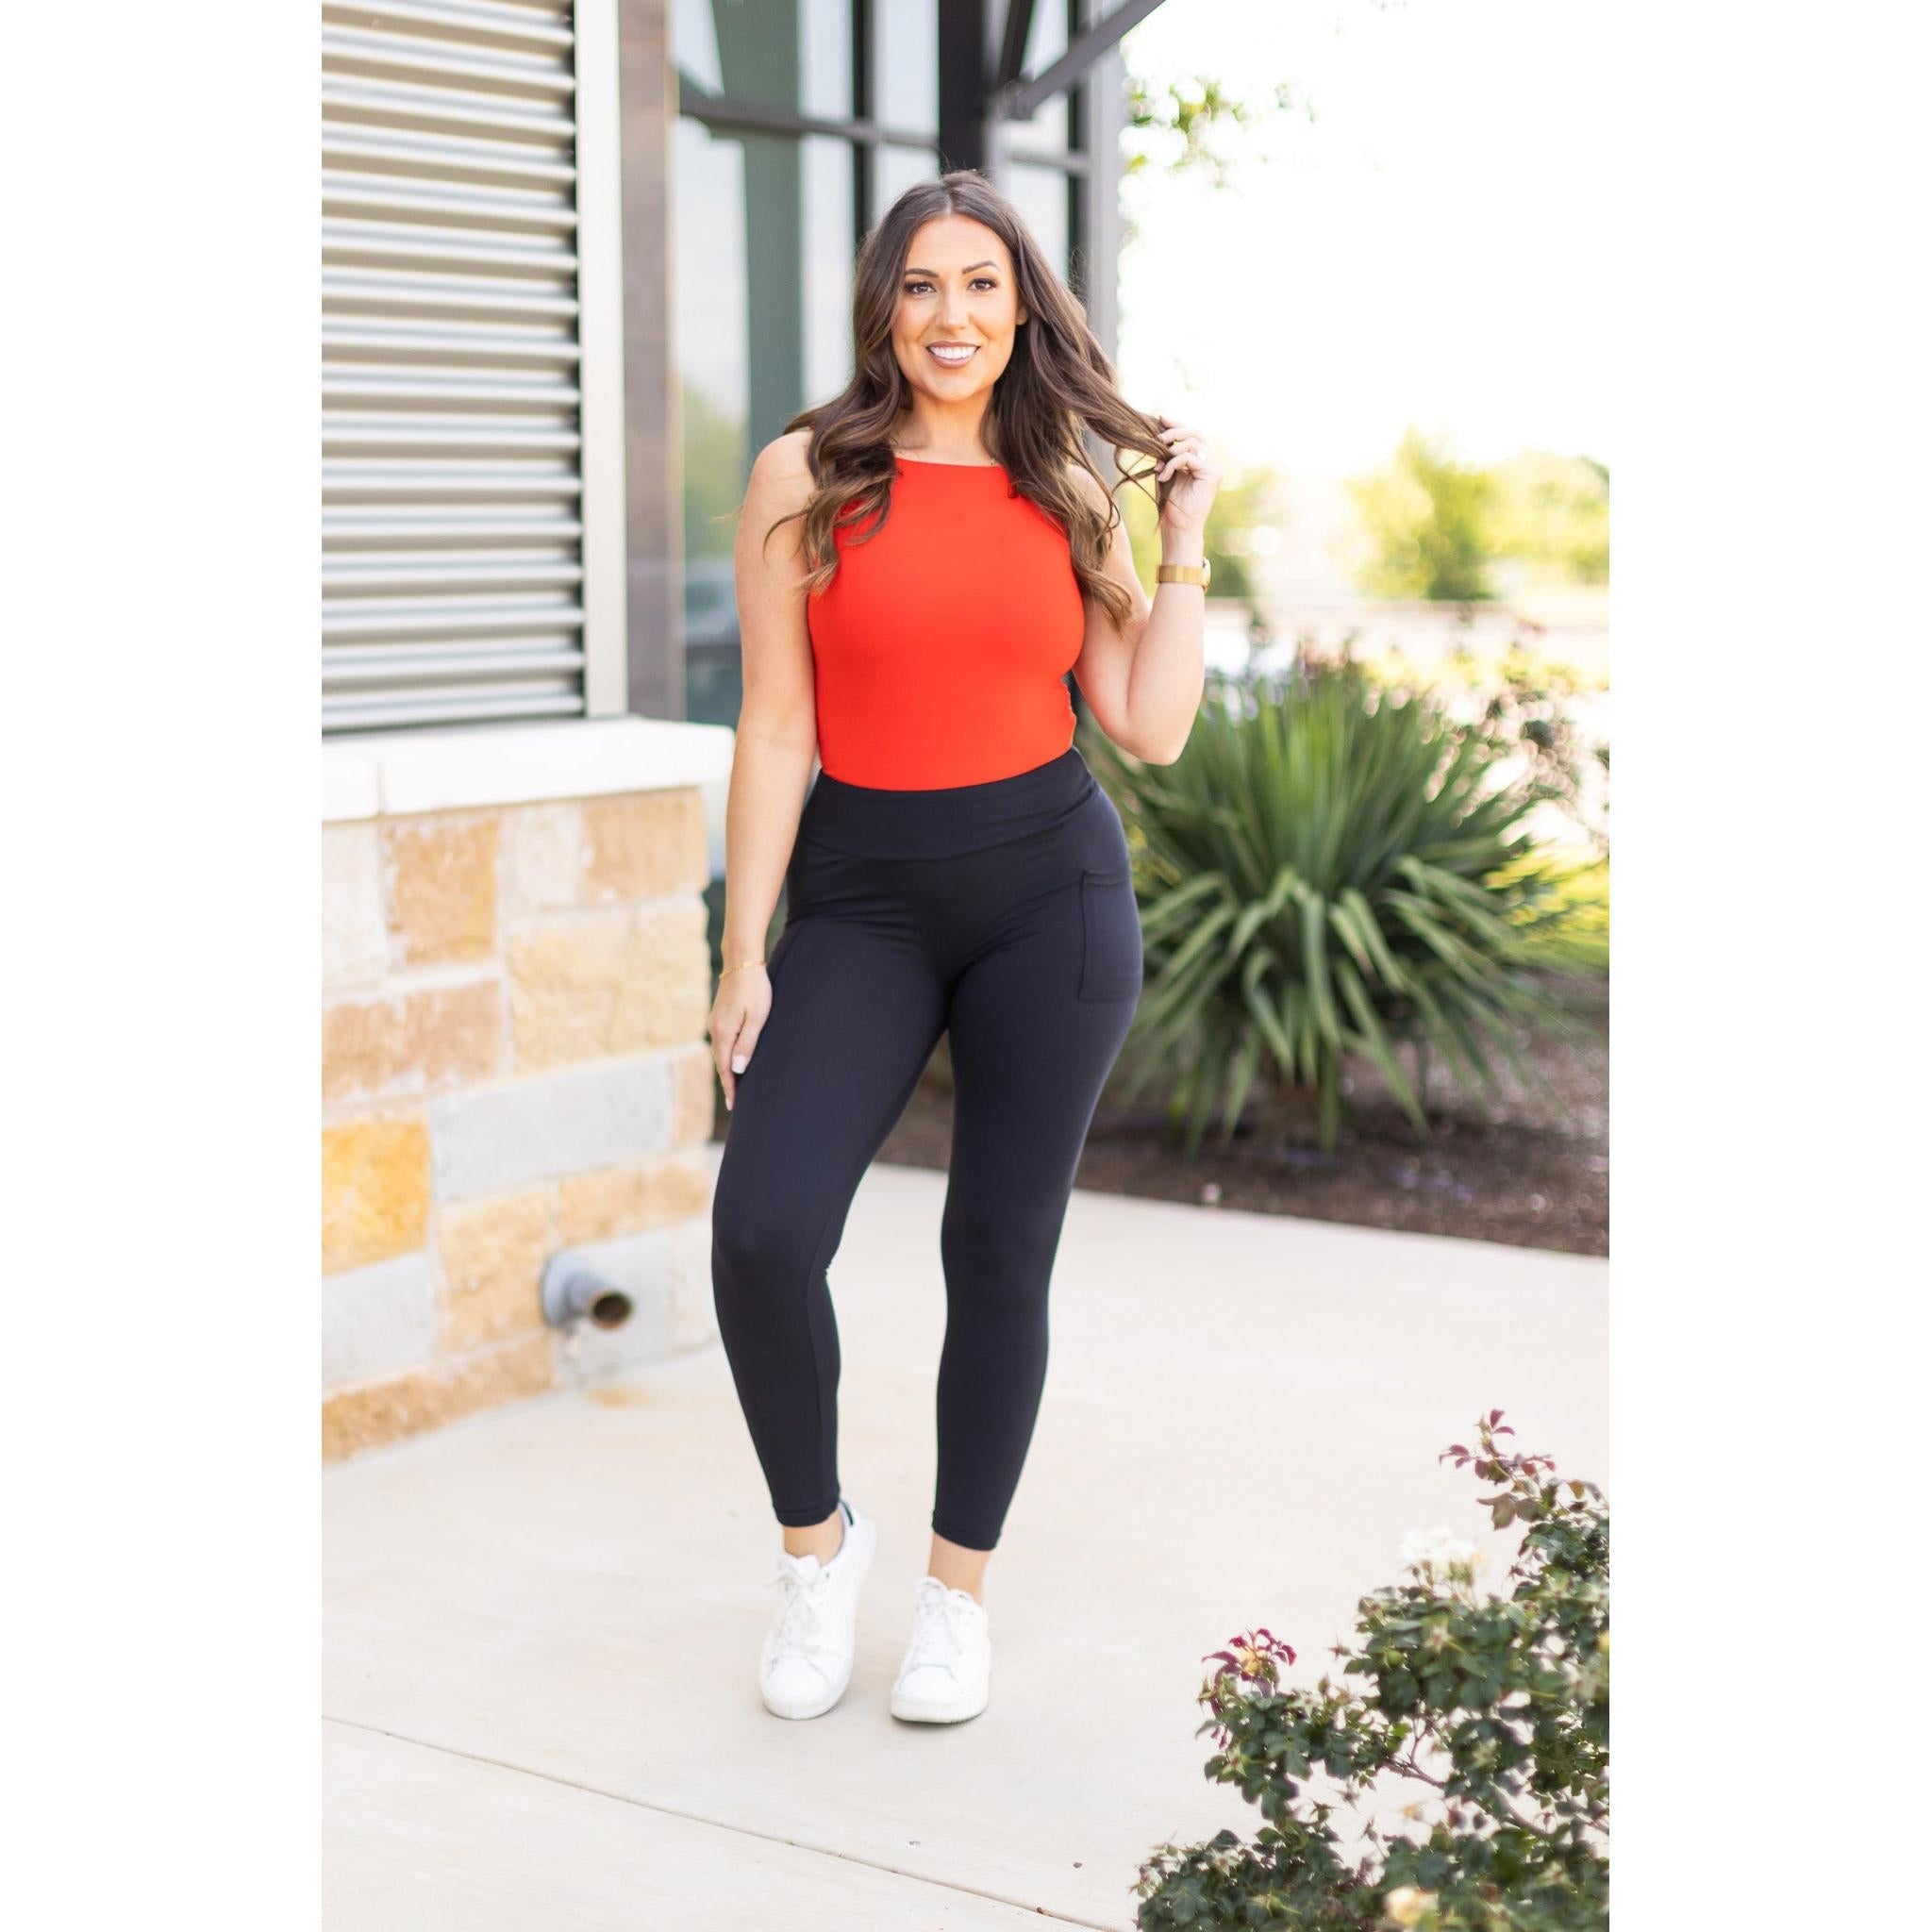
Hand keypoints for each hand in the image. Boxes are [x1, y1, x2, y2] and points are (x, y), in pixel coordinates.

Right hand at [708, 961, 770, 1111]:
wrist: (743, 961)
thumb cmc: (755, 989)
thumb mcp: (757, 1017)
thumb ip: (748, 1044)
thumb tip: (738, 1070)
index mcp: (724, 1032)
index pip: (726, 1068)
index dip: (731, 1087)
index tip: (734, 1106)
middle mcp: (715, 1029)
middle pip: (721, 1063)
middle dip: (728, 1083)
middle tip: (735, 1103)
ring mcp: (716, 1022)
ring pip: (722, 1053)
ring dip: (728, 1070)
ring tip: (736, 1087)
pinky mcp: (721, 1016)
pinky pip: (723, 1042)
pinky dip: (728, 1056)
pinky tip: (734, 1061)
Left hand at [1154, 414, 1220, 541]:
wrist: (1177, 527)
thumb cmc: (1170, 503)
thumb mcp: (1166, 471)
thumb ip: (1166, 454)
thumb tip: (1158, 433)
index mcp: (1201, 460)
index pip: (1192, 434)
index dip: (1177, 424)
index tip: (1160, 418)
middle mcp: (1211, 462)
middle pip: (1196, 434)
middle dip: (1175, 432)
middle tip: (1158, 438)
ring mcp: (1215, 468)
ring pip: (1194, 444)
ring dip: (1172, 450)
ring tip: (1158, 464)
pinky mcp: (1213, 475)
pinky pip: (1191, 458)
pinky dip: (1173, 464)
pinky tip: (1163, 476)